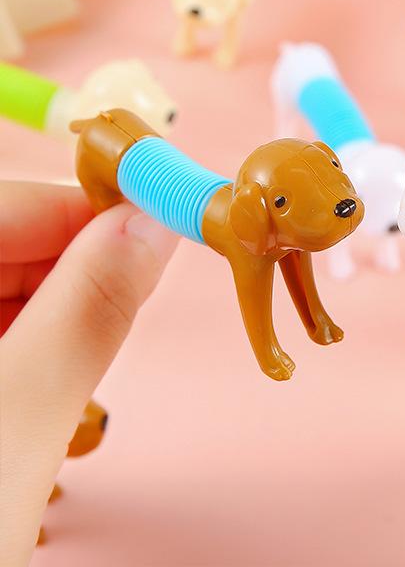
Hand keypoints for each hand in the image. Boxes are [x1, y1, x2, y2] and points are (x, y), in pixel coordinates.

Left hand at [0, 182, 177, 565]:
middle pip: (4, 242)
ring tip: (80, 357)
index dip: (85, 208)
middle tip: (140, 292)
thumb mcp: (19, 422)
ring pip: (4, 286)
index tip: (165, 219)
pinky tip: (48, 379)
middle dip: (76, 261)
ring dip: (59, 306)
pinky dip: (34, 340)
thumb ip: (89, 311)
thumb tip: (154, 225)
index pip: (3, 205)